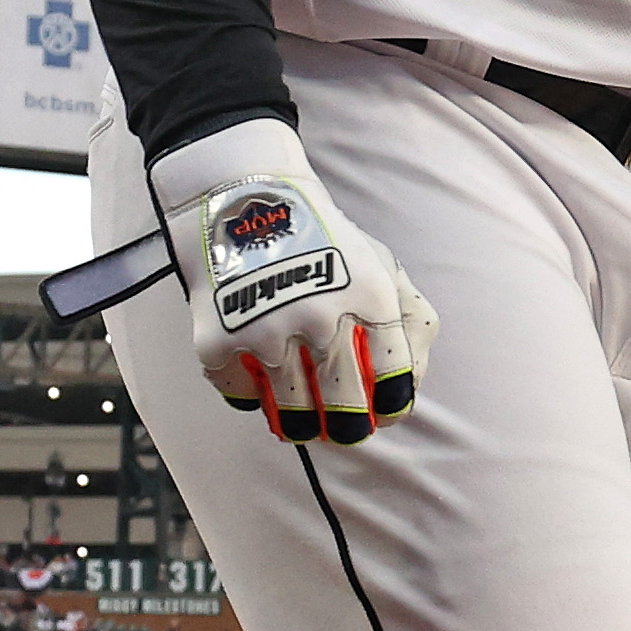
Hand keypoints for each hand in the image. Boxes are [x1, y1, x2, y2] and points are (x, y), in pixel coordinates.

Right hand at [150, 120, 434, 445]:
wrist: (247, 198)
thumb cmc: (327, 241)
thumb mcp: (383, 265)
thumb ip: (412, 321)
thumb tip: (409, 386)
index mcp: (370, 296)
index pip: (393, 380)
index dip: (391, 408)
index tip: (382, 415)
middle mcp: (321, 315)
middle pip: (345, 405)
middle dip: (349, 428)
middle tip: (345, 432)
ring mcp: (266, 328)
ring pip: (292, 409)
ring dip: (300, 422)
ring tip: (301, 424)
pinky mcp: (218, 338)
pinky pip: (239, 392)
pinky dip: (248, 393)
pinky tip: (255, 377)